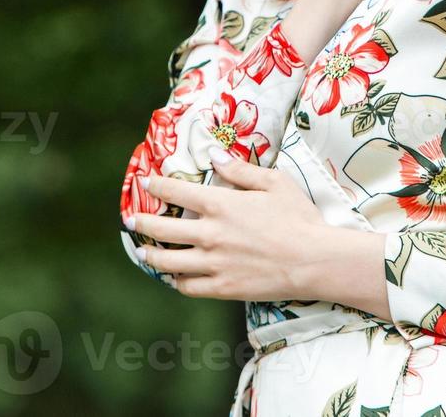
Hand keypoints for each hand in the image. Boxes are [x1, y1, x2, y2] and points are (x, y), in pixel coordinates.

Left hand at [127, 154, 330, 300]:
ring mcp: (214, 264)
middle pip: (162, 230)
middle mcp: (210, 234)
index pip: (176, 193)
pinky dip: (176, 281)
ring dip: (151, 255)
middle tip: (131, 220)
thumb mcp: (274, 183)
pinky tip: (173, 277)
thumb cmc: (298, 218)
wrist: (314, 261)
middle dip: (142, 222)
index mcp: (221, 205)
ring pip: (168, 261)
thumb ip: (240, 170)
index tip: (146, 183)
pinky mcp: (222, 288)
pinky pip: (188, 287)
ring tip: (143, 251)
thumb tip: (214, 156)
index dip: (156, 186)